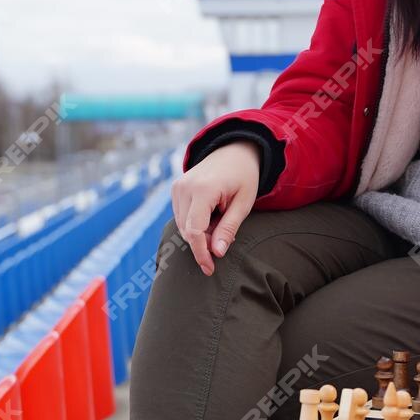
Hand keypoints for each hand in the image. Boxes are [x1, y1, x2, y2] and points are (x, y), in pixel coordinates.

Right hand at [171, 141, 261, 276]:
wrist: (234, 150)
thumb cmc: (244, 177)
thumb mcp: (244, 203)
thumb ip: (229, 228)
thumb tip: (217, 253)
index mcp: (203, 189)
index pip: (195, 231)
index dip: (201, 253)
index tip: (209, 269)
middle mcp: (184, 187)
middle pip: (187, 230)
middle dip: (204, 243)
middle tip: (225, 238)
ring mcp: (177, 187)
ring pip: (182, 226)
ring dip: (200, 233)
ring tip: (221, 221)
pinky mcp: (176, 189)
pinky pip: (181, 216)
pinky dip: (195, 223)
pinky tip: (211, 216)